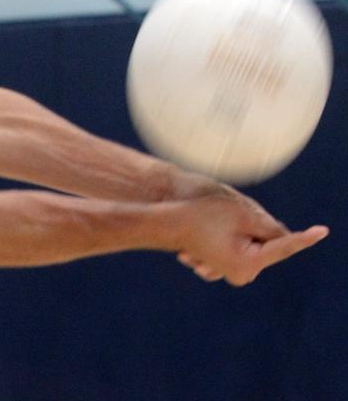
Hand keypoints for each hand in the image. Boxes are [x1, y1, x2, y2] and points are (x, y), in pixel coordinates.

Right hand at [165, 194, 328, 285]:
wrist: (166, 222)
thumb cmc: (201, 216)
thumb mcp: (242, 214)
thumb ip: (270, 226)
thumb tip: (283, 237)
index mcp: (248, 264)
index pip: (283, 246)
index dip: (304, 237)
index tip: (323, 231)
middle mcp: (240, 274)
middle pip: (267, 245)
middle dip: (259, 229)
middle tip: (236, 216)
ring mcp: (229, 272)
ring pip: (252, 246)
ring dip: (245, 231)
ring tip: (219, 223)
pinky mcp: (221, 266)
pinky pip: (239, 248)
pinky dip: (234, 237)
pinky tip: (213, 230)